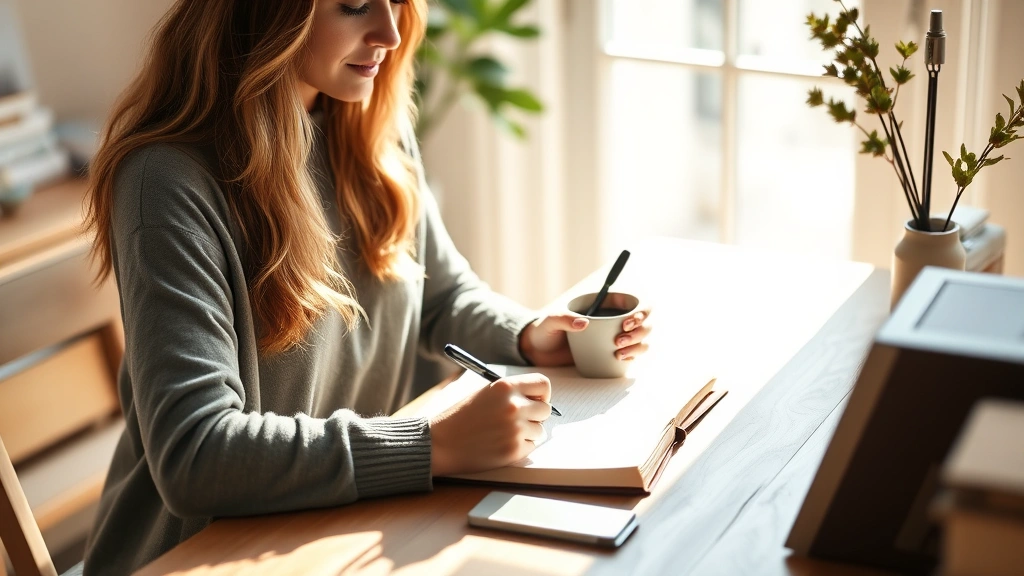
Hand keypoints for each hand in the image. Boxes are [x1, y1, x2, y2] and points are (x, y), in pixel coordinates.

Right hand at [429, 373, 550, 475]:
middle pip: (546, 409)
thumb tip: (539, 400)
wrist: (440, 443)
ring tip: (503, 433)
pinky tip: (500, 444)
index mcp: (505, 387)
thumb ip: (512, 394)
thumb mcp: (485, 394)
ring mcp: (515, 429)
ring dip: (527, 433)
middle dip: (535, 416)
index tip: (535, 400)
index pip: (543, 384)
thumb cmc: (460, 418)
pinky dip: (520, 447)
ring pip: (540, 430)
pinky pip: (531, 446)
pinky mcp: (513, 450)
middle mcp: (513, 406)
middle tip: (518, 420)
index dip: (541, 394)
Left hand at [519, 295, 653, 365]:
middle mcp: (616, 319)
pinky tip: (621, 360)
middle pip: (645, 321)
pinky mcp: (613, 354)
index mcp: (605, 304)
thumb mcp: (551, 320)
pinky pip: (633, 354)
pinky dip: (632, 357)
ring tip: (619, 353)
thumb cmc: (545, 330)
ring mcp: (617, 337)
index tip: (628, 322)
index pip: (635, 302)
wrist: (539, 352)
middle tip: (619, 340)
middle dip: (640, 331)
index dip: (640, 311)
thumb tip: (584, 323)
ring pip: (642, 338)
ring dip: (639, 345)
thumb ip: (565, 318)